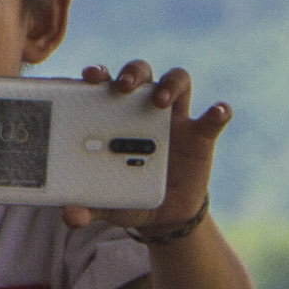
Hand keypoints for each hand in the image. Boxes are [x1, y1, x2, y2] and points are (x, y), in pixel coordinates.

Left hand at [62, 60, 229, 237]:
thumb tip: (69, 216)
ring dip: (170, 84)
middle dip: (133, 73)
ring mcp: (176, 119)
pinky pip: (214, 118)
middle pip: (142, 73)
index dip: (99, 72)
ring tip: (161, 101)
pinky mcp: (201, 136)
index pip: (107, 83)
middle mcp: (145, 108)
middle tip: (124, 86)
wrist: (164, 215)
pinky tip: (217, 113)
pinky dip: (219, 112)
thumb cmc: (128, 195)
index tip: (90, 75)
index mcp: (115, 115)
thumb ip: (87, 207)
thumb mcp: (106, 204)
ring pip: (178, 81)